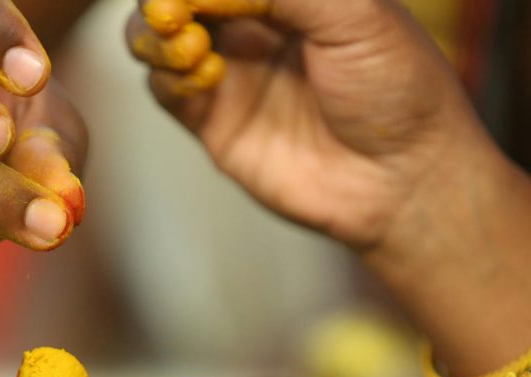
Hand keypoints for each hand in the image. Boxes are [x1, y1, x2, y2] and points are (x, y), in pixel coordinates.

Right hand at [127, 0, 492, 251]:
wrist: (402, 180)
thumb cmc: (398, 89)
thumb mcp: (354, 15)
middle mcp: (252, 27)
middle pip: (177, 0)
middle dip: (164, 2)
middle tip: (171, 13)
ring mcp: (229, 74)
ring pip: (157, 41)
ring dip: (153, 37)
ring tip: (188, 46)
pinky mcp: (213, 123)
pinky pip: (166, 91)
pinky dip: (167, 79)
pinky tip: (202, 79)